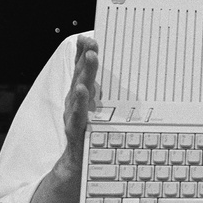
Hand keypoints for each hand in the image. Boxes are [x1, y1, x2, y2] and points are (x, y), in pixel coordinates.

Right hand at [58, 35, 98, 178]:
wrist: (76, 164)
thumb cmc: (90, 134)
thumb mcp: (100, 112)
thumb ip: (107, 97)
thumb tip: (127, 81)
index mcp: (82, 96)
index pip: (83, 71)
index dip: (84, 53)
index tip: (89, 37)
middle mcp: (76, 102)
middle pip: (81, 76)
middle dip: (86, 56)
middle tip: (93, 41)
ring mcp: (74, 115)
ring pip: (79, 91)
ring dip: (85, 72)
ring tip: (91, 57)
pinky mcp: (75, 130)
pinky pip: (77, 115)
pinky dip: (79, 102)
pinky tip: (81, 91)